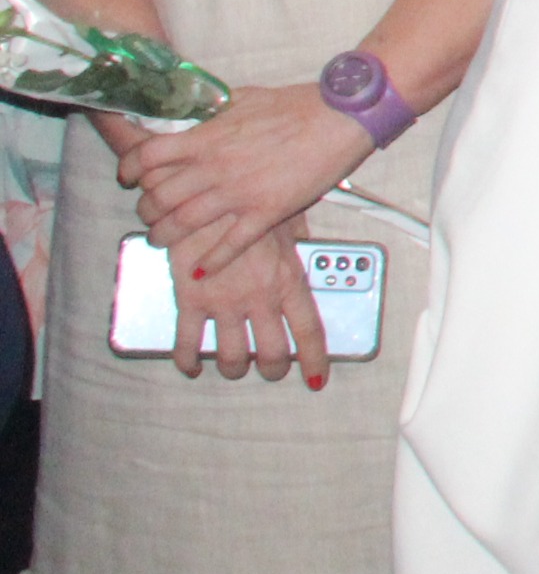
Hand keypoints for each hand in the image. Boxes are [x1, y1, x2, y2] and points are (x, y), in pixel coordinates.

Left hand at [122, 81, 373, 278]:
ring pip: (183, 224)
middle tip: (148, 214)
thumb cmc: (297, 104)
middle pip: (158, 197)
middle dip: (145, 210)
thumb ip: (212, 113)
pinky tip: (201, 269)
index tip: (129, 177)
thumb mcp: (243, 98)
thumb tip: (194, 116)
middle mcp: (214, 168)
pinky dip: (211, 261)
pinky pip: (229, 244)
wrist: (342, 117)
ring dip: (164, 236)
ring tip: (161, 239)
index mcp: (206, 137)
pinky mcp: (266, 213)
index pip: (147, 157)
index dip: (130, 169)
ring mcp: (238, 193)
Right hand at [170, 209, 326, 386]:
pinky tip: (191, 365)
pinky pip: (187, 344)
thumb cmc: (249, 205)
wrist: (206, 196)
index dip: (315, 360)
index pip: (308, 331)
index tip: (316, 378)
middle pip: (273, 353)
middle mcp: (259, 298)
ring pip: (233, 357)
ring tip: (235, 367)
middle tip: (271, 370)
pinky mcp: (191, 301)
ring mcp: (224, 303)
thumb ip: (298, 243)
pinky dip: (188, 361)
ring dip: (235, 368)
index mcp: (288, 280)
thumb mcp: (286, 221)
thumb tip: (311, 249)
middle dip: (273, 369)